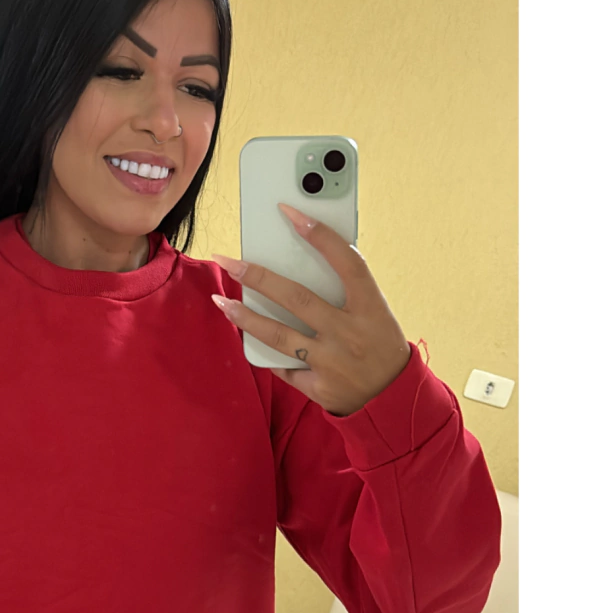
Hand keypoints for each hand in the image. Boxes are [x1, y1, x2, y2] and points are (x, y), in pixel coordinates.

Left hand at [211, 203, 410, 416]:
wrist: (391, 400)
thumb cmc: (380, 346)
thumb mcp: (377, 313)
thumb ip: (348, 291)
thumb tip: (305, 261)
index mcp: (372, 308)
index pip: (347, 263)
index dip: (319, 235)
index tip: (289, 212)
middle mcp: (350, 334)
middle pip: (297, 298)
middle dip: (258, 277)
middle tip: (228, 261)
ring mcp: (332, 363)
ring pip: (279, 335)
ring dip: (245, 317)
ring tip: (221, 301)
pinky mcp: (319, 387)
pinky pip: (284, 367)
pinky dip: (266, 352)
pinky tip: (246, 336)